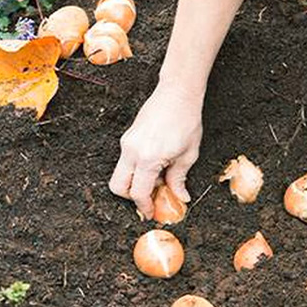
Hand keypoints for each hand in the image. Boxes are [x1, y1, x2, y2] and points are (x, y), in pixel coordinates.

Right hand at [109, 84, 202, 218]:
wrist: (178, 94)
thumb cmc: (186, 121)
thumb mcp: (188, 154)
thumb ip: (179, 178)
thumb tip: (180, 197)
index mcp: (148, 158)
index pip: (139, 192)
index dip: (145, 206)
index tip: (152, 212)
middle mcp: (132, 151)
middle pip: (118, 187)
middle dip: (131, 198)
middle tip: (150, 199)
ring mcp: (127, 143)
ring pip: (120, 174)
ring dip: (135, 183)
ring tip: (158, 178)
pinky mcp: (128, 137)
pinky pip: (125, 161)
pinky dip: (136, 170)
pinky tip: (156, 165)